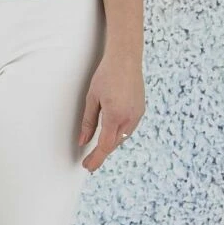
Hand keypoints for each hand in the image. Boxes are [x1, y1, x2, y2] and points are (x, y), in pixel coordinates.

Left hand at [78, 50, 144, 172]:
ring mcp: (137, 115)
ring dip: (111, 143)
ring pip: (123, 137)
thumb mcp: (92, 97)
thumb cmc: (106, 74)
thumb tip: (83, 141)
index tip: (87, 166)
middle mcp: (129, 118)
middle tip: (89, 159)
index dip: (95, 158)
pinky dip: (119, 133)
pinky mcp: (141, 110)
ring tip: (99, 146)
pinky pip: (129, 128)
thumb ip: (88, 121)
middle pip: (113, 143)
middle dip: (102, 152)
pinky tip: (112, 131)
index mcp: (115, 116)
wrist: (126, 58)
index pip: (104, 146)